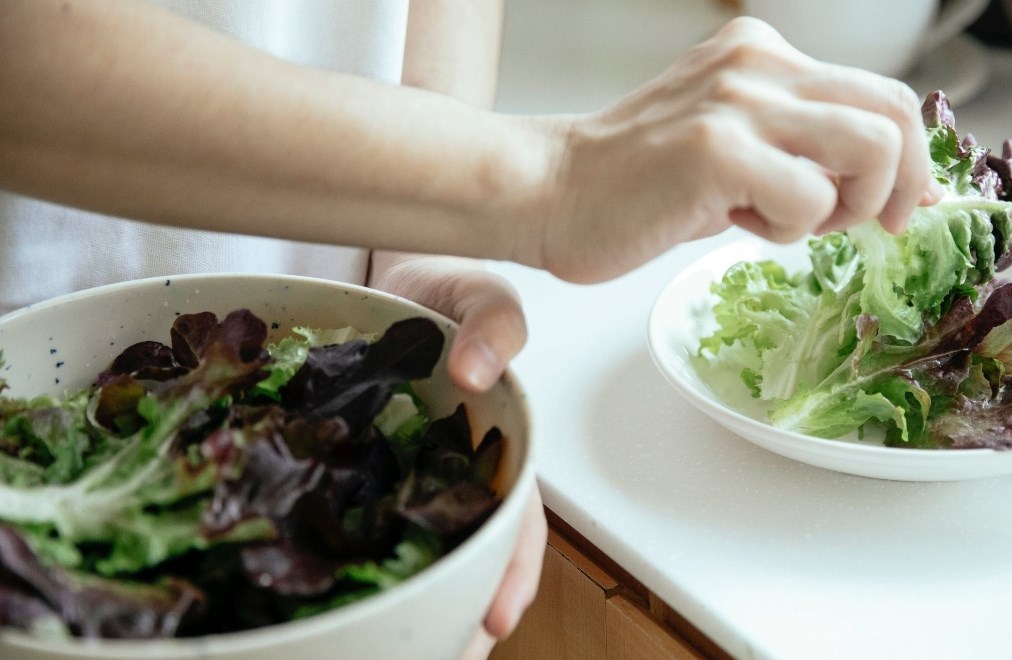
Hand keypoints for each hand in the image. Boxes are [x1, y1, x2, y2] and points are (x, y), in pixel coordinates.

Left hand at [367, 253, 547, 658]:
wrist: (379, 272)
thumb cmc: (440, 285)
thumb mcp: (478, 292)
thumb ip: (493, 322)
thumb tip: (477, 372)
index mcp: (493, 446)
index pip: (517, 521)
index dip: (512, 571)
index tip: (496, 618)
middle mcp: (446, 473)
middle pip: (463, 557)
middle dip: (455, 615)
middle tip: (442, 658)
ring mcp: (395, 477)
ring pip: (407, 553)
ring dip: (403, 604)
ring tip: (385, 648)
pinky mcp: (347, 471)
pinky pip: (347, 522)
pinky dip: (344, 560)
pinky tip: (320, 590)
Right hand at [530, 17, 940, 283]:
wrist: (551, 192)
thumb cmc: (639, 184)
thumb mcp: (733, 145)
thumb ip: (799, 148)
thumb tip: (884, 184)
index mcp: (762, 53)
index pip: (879, 94)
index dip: (911, 157)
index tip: (903, 204)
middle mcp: (757, 63)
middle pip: (892, 112)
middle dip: (899, 185)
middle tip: (872, 226)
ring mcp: (737, 102)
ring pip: (870, 149)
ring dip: (847, 207)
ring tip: (789, 222)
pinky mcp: (716, 149)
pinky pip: (809, 199)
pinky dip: (788, 232)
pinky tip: (737, 225)